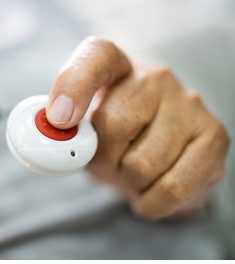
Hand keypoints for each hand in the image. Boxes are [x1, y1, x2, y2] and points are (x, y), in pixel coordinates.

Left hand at [46, 37, 229, 219]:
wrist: (161, 157)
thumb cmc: (115, 139)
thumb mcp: (83, 130)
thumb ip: (64, 130)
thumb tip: (52, 136)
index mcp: (117, 67)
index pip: (97, 57)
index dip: (74, 85)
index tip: (60, 119)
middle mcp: (155, 78)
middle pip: (114, 124)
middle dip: (101, 157)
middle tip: (107, 161)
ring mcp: (189, 105)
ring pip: (141, 164)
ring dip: (127, 181)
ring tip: (132, 172)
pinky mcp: (214, 138)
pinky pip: (171, 188)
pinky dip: (150, 202)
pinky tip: (149, 192)